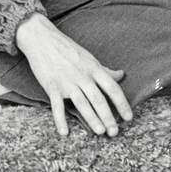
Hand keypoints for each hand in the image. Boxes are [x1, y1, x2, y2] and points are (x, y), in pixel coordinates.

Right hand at [16, 13, 132, 136]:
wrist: (41, 38)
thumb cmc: (67, 48)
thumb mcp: (88, 57)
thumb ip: (104, 69)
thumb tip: (121, 75)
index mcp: (93, 68)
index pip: (112, 88)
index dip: (122, 103)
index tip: (128, 117)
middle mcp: (82, 75)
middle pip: (98, 99)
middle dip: (108, 117)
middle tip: (114, 132)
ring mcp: (66, 81)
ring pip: (82, 103)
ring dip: (91, 118)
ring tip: (100, 132)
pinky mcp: (52, 86)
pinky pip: (57, 106)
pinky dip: (60, 120)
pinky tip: (65, 133)